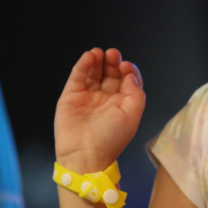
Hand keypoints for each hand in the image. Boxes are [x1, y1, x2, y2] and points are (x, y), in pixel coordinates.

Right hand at [54, 48, 145, 173]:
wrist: (85, 154)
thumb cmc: (111, 138)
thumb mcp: (132, 116)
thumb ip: (136, 93)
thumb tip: (130, 76)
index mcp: (122, 104)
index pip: (127, 81)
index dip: (128, 71)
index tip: (126, 67)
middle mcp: (105, 99)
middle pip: (110, 74)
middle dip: (113, 62)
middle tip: (113, 54)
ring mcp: (87, 97)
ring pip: (93, 73)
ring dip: (97, 61)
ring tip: (99, 52)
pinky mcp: (71, 96)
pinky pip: (77, 77)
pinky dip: (83, 65)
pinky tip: (89, 56)